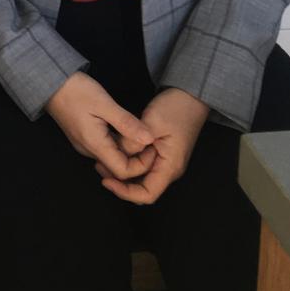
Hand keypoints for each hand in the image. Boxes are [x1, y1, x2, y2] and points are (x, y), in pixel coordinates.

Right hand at [46, 72, 155, 180]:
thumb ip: (127, 123)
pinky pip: (105, 148)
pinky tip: (124, 129)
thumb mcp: (104, 103)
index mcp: (94, 144)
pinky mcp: (83, 136)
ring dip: (128, 150)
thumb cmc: (75, 90)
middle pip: (118, 167)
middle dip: (137, 158)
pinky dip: (118, 143)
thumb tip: (149, 139)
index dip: (142, 164)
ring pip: (112, 158)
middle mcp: (88, 150)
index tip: (152, 146)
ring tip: (139, 133)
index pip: (123, 171)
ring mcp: (84, 144)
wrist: (48, 81)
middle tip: (149, 139)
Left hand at [98, 88, 208, 204]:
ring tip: (101, 158)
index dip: (125, 193)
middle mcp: (168, 169)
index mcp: (170, 167)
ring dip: (122, 171)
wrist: (190, 96)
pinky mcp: (159, 152)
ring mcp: (164, 161)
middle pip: (142, 188)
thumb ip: (133, 140)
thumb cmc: (176, 109)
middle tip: (99, 167)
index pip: (147, 194)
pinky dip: (127, 159)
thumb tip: (116, 153)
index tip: (106, 182)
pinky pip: (141, 163)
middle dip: (120, 183)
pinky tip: (113, 148)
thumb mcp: (152, 122)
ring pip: (140, 176)